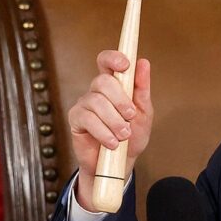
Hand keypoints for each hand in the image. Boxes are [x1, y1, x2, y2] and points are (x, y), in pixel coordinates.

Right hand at [67, 50, 153, 211]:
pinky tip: (112, 142)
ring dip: (114, 121)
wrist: (120, 162)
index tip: (125, 65)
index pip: (107, 61)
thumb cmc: (133, 135)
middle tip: (131, 116)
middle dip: (120, 100)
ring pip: (97, 102)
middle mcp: (97, 91)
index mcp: (114, 85)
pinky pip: (88, 119)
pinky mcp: (76, 120)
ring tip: (124, 135)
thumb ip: (142, 89)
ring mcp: (84, 104)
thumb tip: (143, 63)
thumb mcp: (144, 113)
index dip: (113, 58)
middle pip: (103, 81)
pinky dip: (104, 132)